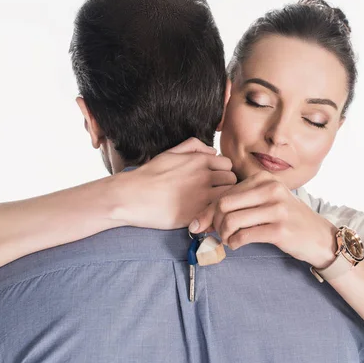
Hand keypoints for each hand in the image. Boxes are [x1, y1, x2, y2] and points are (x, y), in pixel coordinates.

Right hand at [110, 138, 236, 228]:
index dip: (223, 173)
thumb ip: (193, 146)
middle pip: (232, 180)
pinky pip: (218, 213)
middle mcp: (204, 176)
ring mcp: (202, 196)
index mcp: (199, 160)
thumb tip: (213, 151)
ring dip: (223, 201)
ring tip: (213, 205)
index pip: (228, 165)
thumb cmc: (149, 175)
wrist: (131, 196)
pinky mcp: (197, 214)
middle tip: (216, 194)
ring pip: (228, 197)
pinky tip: (207, 216)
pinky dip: (216, 214)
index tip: (215, 181)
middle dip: (226, 186)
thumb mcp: (170, 153)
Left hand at [189, 171, 337, 267]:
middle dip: (215, 222)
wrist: (318, 236)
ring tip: (228, 240)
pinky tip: (237, 244)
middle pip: (224, 204)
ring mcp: (276, 208)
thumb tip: (200, 220)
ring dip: (224, 235)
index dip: (209, 210)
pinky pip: (244, 236)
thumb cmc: (286, 219)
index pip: (224, 192)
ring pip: (231, 220)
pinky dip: (234, 243)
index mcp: (263, 178)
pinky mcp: (280, 229)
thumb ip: (237, 205)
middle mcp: (270, 189)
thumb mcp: (264, 203)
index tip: (202, 225)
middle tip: (218, 234)